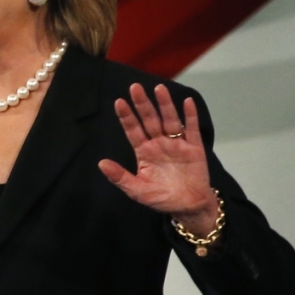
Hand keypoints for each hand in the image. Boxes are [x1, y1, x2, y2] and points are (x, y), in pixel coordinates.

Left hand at [98, 83, 217, 235]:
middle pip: (149, 120)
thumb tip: (100, 163)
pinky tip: (186, 102)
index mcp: (144, 151)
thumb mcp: (137, 190)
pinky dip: (190, 116)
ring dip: (164, 104)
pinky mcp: (194, 148)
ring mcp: (177, 144)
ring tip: (159, 88)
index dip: (126, 116)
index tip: (118, 101)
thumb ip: (120, 177)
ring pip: (170, 120)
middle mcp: (159, 143)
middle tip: (134, 87)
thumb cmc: (161, 198)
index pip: (133, 130)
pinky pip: (192, 129)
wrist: (189, 207)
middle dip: (142, 104)